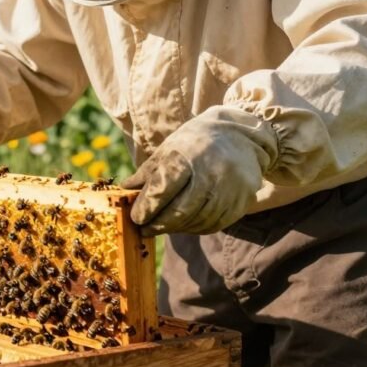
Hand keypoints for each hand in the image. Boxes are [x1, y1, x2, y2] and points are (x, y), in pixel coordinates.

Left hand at [121, 107, 277, 235]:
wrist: (240, 136)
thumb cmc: (195, 143)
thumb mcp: (168, 149)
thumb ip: (147, 173)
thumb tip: (123, 193)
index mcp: (188, 156)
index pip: (163, 189)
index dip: (147, 207)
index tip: (136, 219)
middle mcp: (212, 173)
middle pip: (181, 211)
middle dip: (159, 224)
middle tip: (145, 230)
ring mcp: (231, 189)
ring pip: (197, 221)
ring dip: (176, 228)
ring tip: (164, 226)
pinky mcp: (242, 201)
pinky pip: (214, 224)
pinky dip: (195, 227)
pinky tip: (185, 224)